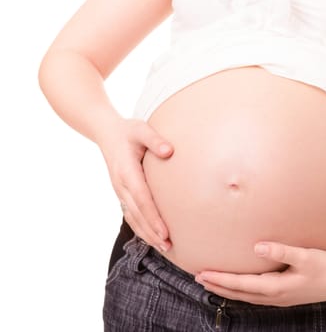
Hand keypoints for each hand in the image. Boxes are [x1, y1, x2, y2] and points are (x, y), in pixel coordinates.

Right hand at [98, 118, 173, 251]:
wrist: (106, 132)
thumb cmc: (128, 130)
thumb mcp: (141, 129)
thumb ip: (154, 139)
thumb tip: (169, 151)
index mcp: (127, 171)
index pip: (142, 199)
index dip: (153, 217)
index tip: (164, 231)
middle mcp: (121, 185)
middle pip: (137, 214)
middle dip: (152, 231)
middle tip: (168, 246)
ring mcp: (119, 190)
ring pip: (132, 217)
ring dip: (146, 233)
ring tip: (163, 246)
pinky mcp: (121, 192)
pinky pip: (129, 213)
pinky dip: (140, 227)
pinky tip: (151, 237)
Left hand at [195, 242, 325, 306]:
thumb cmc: (325, 266)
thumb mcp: (305, 256)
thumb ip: (281, 251)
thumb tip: (257, 247)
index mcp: (276, 287)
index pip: (240, 284)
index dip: (220, 279)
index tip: (202, 274)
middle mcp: (274, 296)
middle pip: (239, 293)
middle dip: (218, 287)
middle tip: (198, 279)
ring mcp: (279, 299)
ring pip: (246, 297)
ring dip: (227, 290)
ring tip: (212, 284)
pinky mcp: (284, 296)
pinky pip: (255, 297)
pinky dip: (241, 292)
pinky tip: (239, 288)